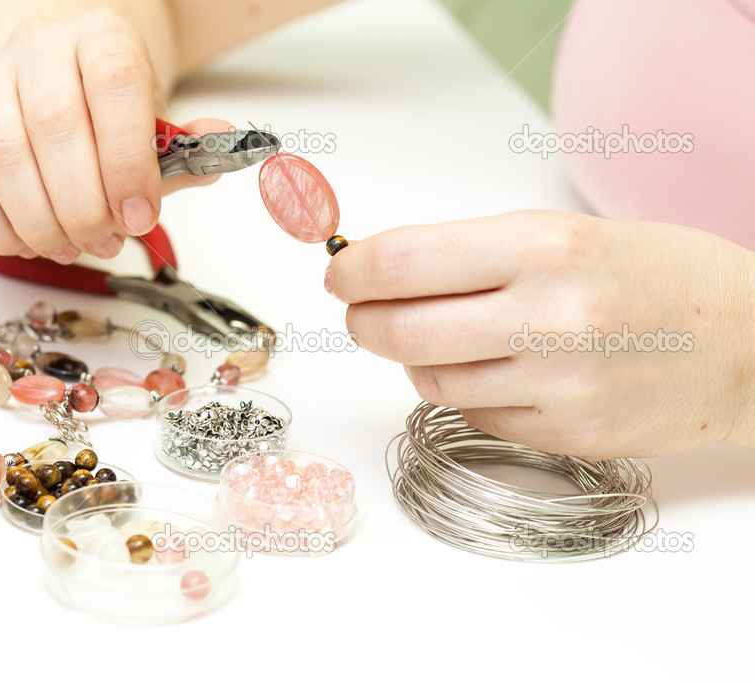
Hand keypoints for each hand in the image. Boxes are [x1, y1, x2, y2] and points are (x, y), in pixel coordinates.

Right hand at [0, 10, 227, 261]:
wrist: (41, 85)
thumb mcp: (150, 127)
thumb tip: (219, 161)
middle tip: (104, 241)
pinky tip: (27, 241)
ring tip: (71, 247)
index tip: (140, 217)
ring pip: (3, 155)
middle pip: (55, 123)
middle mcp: (37, 48)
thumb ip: (182, 153)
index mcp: (100, 38)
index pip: (114, 84)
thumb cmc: (100, 116)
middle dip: (84, 202)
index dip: (127, 159)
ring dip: (41, 220)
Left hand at [326, 210, 754, 458]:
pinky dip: (465, 392)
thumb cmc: (658, 277)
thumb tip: (380, 271)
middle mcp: (547, 318)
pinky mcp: (567, 436)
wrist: (751, 343)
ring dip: (416, 358)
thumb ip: (472, 254)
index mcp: (543, 247)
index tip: (340, 274)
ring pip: (430, 380)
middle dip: (364, 320)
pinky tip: (495, 370)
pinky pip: (474, 416)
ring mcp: (557, 386)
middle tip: (362, 311)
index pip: (402, 263)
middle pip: (399, 330)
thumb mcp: (565, 234)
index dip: (353, 271)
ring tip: (443, 336)